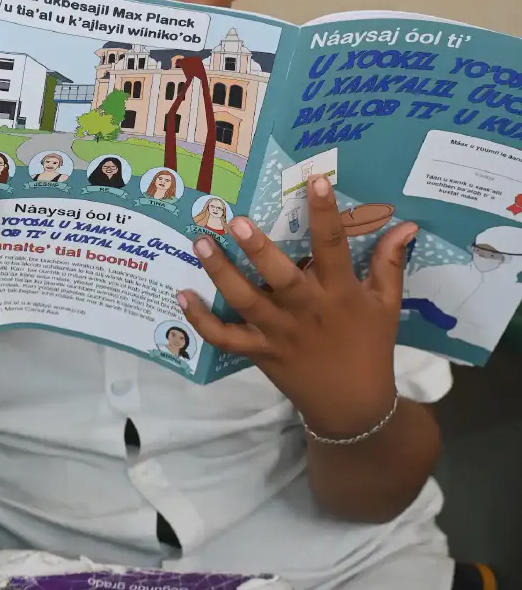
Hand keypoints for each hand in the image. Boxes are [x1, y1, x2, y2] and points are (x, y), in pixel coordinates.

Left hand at [179, 176, 415, 437]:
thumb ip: (390, 263)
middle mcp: (306, 310)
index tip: (315, 181)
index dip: (325, 214)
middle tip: (236, 220)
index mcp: (340, 294)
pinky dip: (201, 320)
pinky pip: (226, 337)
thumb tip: (406, 225)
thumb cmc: (370, 347)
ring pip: (245, 302)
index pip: (333, 247)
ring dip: (220, 273)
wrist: (354, 407)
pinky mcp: (260, 351)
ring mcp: (279, 332)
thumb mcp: (387, 305)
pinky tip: (182, 295)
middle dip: (257, 249)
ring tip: (201, 243)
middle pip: (279, 277)